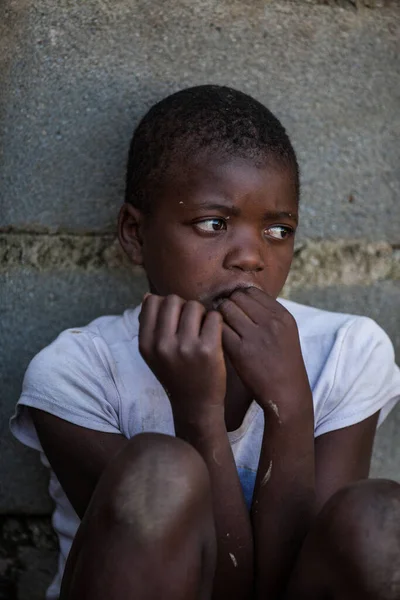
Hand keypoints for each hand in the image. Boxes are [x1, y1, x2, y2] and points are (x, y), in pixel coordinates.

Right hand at [138, 294, 225, 427]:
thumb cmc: (175, 373)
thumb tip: (148, 296)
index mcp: (146, 343)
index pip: (152, 302)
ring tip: (202, 330)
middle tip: (191, 324)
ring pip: (194, 305)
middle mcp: (162, 344)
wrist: (195, 404)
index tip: (175, 319)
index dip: (166, 306)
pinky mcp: (208, 349)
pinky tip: (214, 336)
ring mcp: (185, 347)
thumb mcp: (153, 354)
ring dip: (201, 313)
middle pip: (173, 300)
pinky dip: (216, 322)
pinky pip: (214, 316)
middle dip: (184, 307)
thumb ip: (149, 326)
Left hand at [219, 288, 311, 422]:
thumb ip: (267, 314)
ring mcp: (256, 336)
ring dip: (219, 316)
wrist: (286, 393)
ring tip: (219, 327)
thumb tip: (242, 297)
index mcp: (282, 315)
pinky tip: (216, 339)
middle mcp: (271, 322)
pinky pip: (220, 328)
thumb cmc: (282, 363)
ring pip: (225, 309)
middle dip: (227, 305)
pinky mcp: (241, 351)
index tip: (235, 309)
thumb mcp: (285, 332)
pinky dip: (215, 330)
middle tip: (224, 317)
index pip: (251, 291)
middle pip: (236, 297)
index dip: (239, 298)